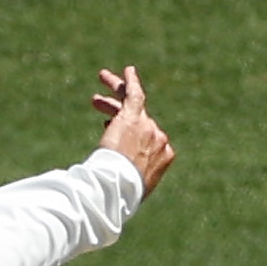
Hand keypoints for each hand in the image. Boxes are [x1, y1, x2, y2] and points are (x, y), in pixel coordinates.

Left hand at [91, 65, 174, 194]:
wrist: (120, 187)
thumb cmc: (123, 195)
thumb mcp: (131, 192)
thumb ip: (130, 184)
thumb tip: (118, 191)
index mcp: (164, 157)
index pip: (147, 143)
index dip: (128, 141)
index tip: (112, 144)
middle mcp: (159, 138)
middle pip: (140, 122)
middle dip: (120, 115)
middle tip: (103, 112)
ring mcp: (147, 126)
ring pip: (134, 103)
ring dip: (118, 91)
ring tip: (102, 79)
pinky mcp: (133, 117)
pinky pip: (134, 93)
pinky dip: (130, 81)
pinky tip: (127, 70)